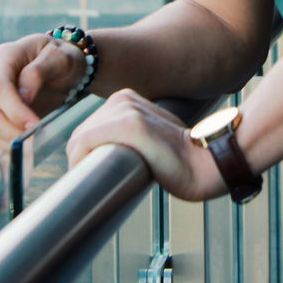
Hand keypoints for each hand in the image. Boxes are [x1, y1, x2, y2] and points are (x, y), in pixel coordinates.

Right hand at [0, 33, 84, 152]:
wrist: (62, 68)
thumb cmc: (62, 59)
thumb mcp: (60, 57)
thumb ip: (39, 71)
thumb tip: (23, 95)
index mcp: (3, 56)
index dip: (15, 111)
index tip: (35, 125)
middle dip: (13, 132)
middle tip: (37, 142)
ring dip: (9, 143)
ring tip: (34, 145)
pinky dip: (3, 149)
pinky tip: (24, 148)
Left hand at [65, 89, 226, 201]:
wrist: (204, 164)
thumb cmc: (179, 160)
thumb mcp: (148, 136)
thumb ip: (127, 136)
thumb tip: (104, 155)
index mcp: (127, 99)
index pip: (89, 128)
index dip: (85, 153)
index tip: (92, 172)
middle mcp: (124, 99)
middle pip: (81, 133)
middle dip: (80, 158)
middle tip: (90, 183)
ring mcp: (126, 109)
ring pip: (79, 139)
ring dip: (79, 162)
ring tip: (92, 183)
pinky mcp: (128, 124)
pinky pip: (84, 142)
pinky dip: (78, 160)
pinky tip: (87, 174)